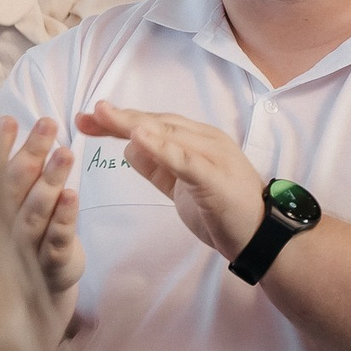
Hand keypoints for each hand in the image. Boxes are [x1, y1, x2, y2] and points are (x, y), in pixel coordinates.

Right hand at [0, 116, 82, 298]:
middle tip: (47, 124)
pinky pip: (58, 238)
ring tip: (65, 153)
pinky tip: (72, 195)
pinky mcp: (52, 263)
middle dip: (31, 153)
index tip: (9, 119)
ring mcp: (27, 246)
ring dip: (50, 181)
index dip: (0, 146)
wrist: (44, 285)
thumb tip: (5, 120)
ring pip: (36, 211)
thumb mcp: (20, 199)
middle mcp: (4, 226)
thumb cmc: (32, 231)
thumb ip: (14, 166)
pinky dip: (64, 218)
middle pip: (15, 187)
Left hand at [74, 101, 267, 258]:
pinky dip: (162, 147)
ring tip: (106, 116)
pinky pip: (185, 160)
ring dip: (136, 124)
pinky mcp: (215, 177)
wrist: (264, 237)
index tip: (87, 119)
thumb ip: (159, 166)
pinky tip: (139, 138)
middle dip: (120, 118)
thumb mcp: (182, 186)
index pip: (154, 124)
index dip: (120, 120)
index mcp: (198, 141)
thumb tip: (129, 147)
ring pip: (169, 135)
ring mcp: (213, 156)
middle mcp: (206, 141)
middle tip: (87, 113)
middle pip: (157, 123)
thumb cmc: (225, 211)